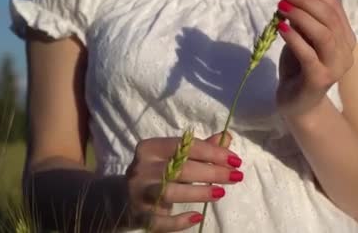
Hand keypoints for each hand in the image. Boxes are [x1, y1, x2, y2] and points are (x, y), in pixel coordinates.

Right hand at [124, 132, 242, 231]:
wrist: (121, 198)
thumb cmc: (156, 173)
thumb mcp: (175, 157)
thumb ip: (201, 148)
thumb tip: (227, 137)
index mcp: (151, 147)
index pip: (187, 146)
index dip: (214, 152)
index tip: (236, 160)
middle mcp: (141, 167)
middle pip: (181, 168)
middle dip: (213, 172)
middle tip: (236, 176)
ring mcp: (138, 192)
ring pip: (170, 191)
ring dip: (199, 193)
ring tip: (220, 193)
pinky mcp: (139, 214)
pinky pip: (161, 221)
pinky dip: (180, 221)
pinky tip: (198, 216)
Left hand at [275, 0, 356, 118]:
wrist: (298, 105)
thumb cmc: (299, 68)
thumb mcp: (302, 38)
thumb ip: (303, 20)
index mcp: (345, 37)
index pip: (335, 5)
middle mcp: (345, 51)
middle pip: (330, 17)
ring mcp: (335, 66)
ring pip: (324, 34)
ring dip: (301, 15)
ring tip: (281, 6)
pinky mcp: (320, 79)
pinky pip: (308, 54)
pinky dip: (294, 38)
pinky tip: (281, 26)